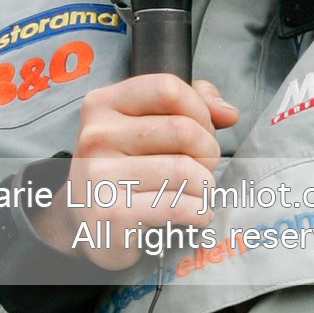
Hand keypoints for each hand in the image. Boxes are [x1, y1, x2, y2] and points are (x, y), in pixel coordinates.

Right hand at [29, 75, 239, 270]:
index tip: (202, 130)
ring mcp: (100, 175)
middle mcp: (97, 135)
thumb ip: (191, 104)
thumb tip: (228, 112)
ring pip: (185, 170)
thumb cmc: (126, 169)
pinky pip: (177, 206)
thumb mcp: (147, 125)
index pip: (168, 88)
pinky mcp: (112, 214)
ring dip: (205, 185)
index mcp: (103, 104)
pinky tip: (195, 214)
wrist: (86, 224)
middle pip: (183, 130)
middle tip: (203, 167)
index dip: (200, 110)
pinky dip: (199, 212)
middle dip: (209, 152)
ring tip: (197, 192)